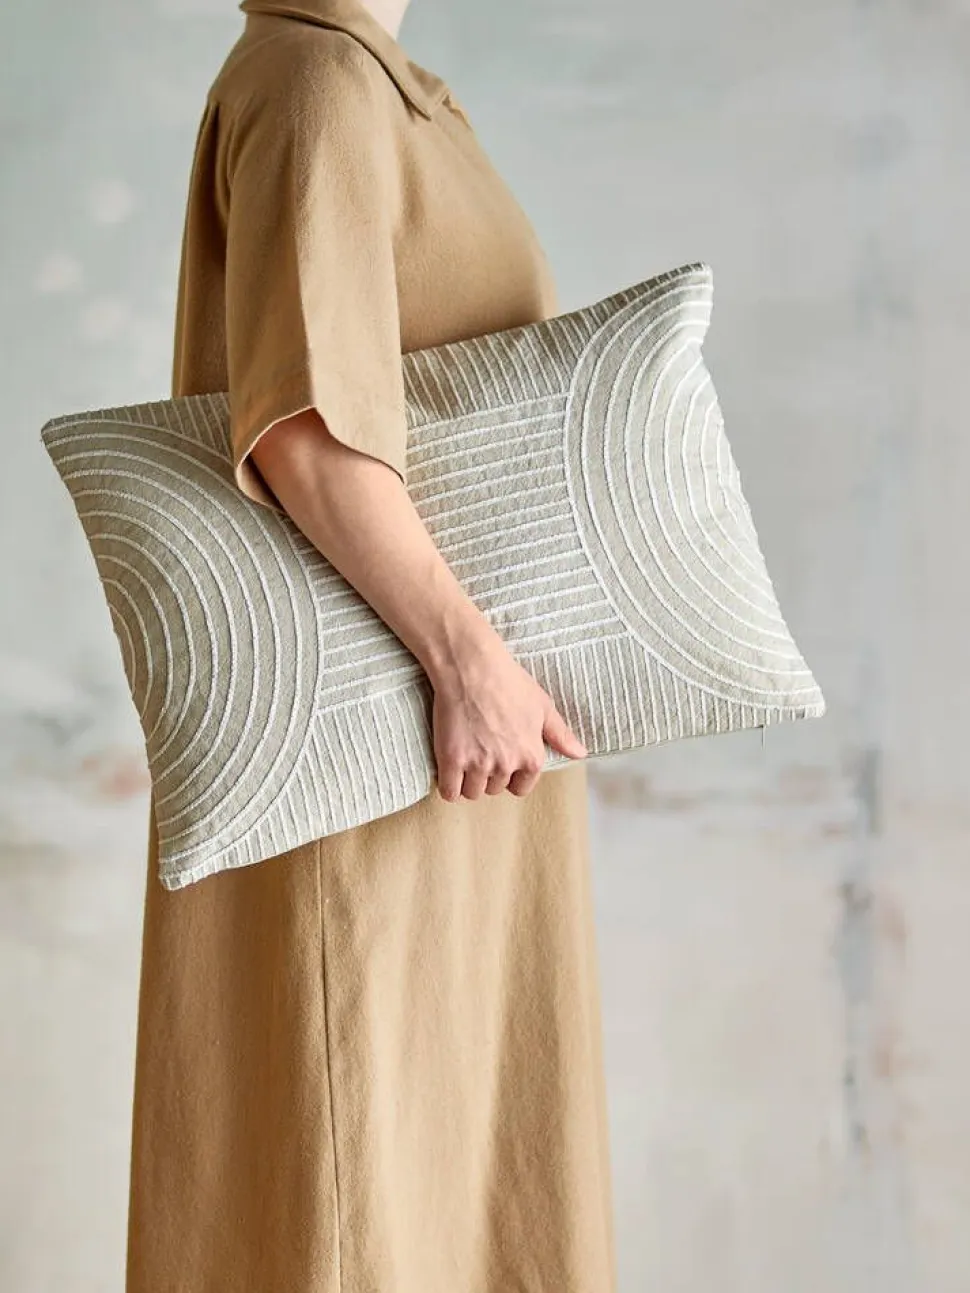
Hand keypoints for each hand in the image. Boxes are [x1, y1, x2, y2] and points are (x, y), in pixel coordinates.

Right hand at [429, 632, 587, 801]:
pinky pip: (449, 791)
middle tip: (480, 749)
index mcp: (531, 756)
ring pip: (472, 792)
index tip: (501, 762)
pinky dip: (449, 786)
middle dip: (488, 775)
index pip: (520, 788)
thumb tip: (580, 754)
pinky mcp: (452, 760)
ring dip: (468, 781)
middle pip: (494, 789)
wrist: (472, 667)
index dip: (511, 777)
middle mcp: (507, 765)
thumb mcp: (543, 705)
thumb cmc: (509, 682)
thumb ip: (560, 735)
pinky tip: (449, 770)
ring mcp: (478, 764)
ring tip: (464, 757)